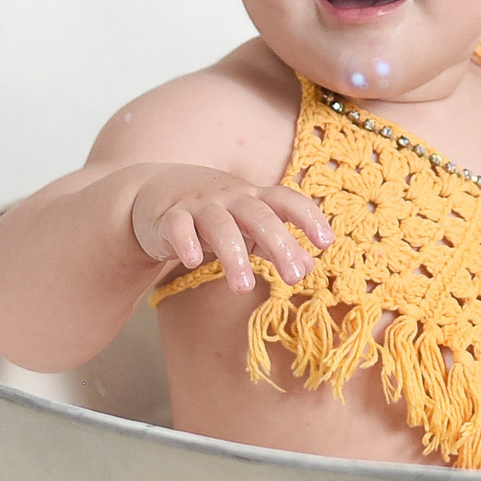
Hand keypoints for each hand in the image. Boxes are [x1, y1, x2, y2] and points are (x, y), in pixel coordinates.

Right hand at [130, 167, 332, 293]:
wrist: (154, 192)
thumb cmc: (214, 212)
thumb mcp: (247, 226)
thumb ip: (276, 244)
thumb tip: (309, 265)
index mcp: (254, 198)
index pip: (287, 200)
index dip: (308, 218)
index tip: (326, 242)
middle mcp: (229, 197)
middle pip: (258, 215)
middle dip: (279, 244)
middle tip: (295, 277)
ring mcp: (198, 205)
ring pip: (219, 225)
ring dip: (233, 255)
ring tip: (243, 287)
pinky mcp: (168, 217)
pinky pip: (177, 228)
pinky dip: (185, 242)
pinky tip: (193, 262)